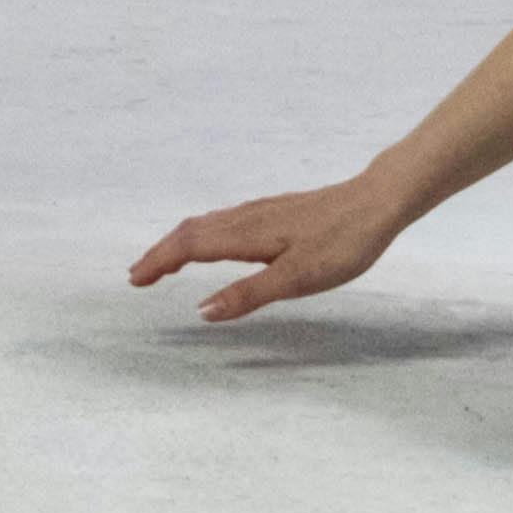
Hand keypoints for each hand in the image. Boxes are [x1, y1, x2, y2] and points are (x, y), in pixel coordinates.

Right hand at [129, 178, 407, 323]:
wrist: (378, 201)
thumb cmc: (342, 242)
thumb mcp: (298, 278)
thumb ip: (249, 294)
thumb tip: (202, 311)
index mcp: (246, 235)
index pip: (189, 246)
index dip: (159, 262)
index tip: (134, 280)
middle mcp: (247, 217)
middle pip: (191, 231)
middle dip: (161, 253)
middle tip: (138, 275)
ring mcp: (262, 211)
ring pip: (207, 223)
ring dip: (179, 243)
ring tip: (165, 262)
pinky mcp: (276, 210)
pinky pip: (224, 220)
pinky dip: (203, 234)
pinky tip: (215, 243)